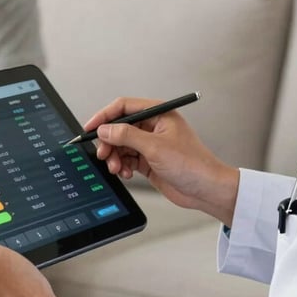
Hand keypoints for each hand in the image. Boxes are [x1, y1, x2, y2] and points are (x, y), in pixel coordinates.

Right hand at [84, 97, 239, 224]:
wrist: (206, 190)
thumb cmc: (193, 164)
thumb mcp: (155, 147)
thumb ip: (126, 136)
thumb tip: (105, 129)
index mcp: (158, 113)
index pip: (124, 106)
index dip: (105, 116)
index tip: (90, 127)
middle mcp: (153, 126)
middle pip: (119, 127)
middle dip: (108, 141)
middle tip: (103, 153)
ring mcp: (150, 144)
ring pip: (121, 144)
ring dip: (114, 156)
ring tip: (115, 167)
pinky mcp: (148, 160)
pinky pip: (126, 158)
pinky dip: (121, 165)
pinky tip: (125, 173)